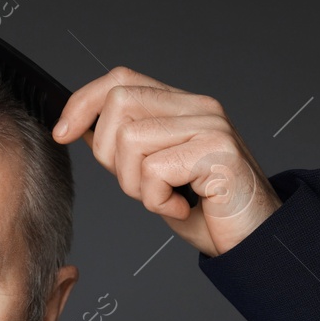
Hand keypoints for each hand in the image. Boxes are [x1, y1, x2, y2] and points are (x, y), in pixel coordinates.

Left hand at [52, 66, 282, 256]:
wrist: (256, 241)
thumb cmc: (208, 212)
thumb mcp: (156, 174)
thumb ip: (127, 146)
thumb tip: (80, 126)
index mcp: (184, 106)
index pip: (121, 79)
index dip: (84, 102)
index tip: (63, 133)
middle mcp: (200, 108)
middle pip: (119, 104)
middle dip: (110, 155)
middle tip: (141, 186)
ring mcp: (211, 127)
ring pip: (131, 139)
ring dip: (137, 185)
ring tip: (166, 199)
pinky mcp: (218, 152)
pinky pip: (155, 170)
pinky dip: (158, 201)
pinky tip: (182, 208)